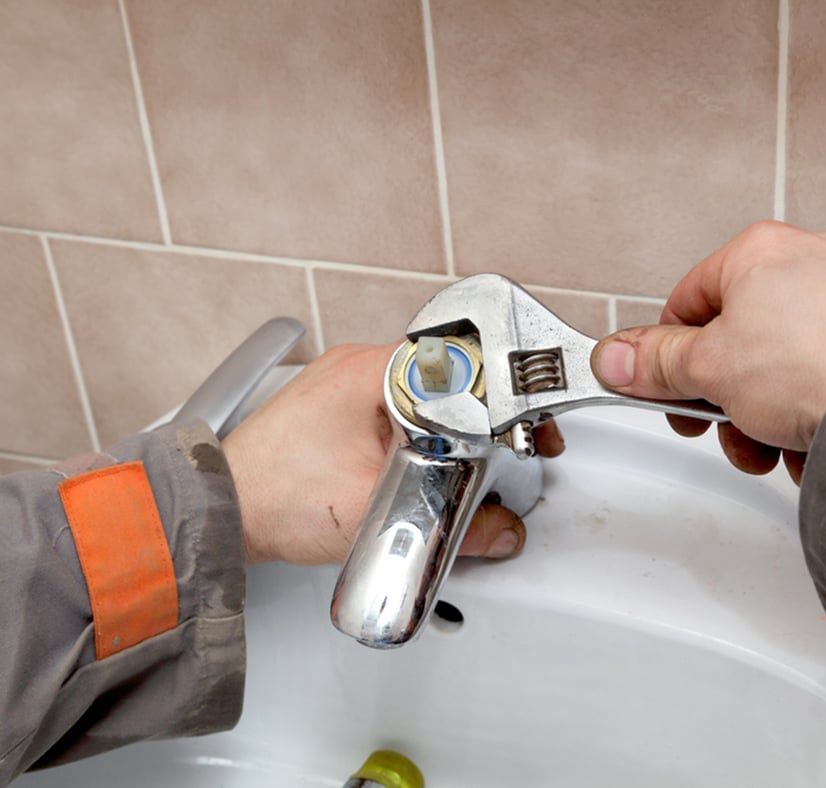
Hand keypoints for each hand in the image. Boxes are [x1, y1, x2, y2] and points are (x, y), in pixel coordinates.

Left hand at [223, 342, 563, 563]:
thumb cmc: (276, 499)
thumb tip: (499, 533)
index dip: (499, 398)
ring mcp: (341, 382)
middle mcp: (355, 365)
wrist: (222, 510)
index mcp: (370, 372)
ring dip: (444, 423)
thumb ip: (451, 526)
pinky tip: (419, 458)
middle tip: (503, 447)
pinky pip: (390, 406)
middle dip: (477, 414)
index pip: (460, 366)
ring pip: (418, 393)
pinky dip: (414, 429)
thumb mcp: (376, 513)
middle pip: (443, 377)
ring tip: (464, 458)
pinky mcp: (332, 404)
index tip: (522, 425)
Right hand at [591, 221, 825, 480]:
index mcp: (758, 253)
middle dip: (728, 400)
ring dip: (772, 415)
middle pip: (740, 340)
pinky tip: (822, 440)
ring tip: (780, 446)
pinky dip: (822, 408)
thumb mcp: (710, 368)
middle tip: (729, 430)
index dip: (668, 359)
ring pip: (789, 362)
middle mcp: (812, 260)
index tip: (666, 395)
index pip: (685, 305)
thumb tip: (615, 358)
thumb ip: (656, 363)